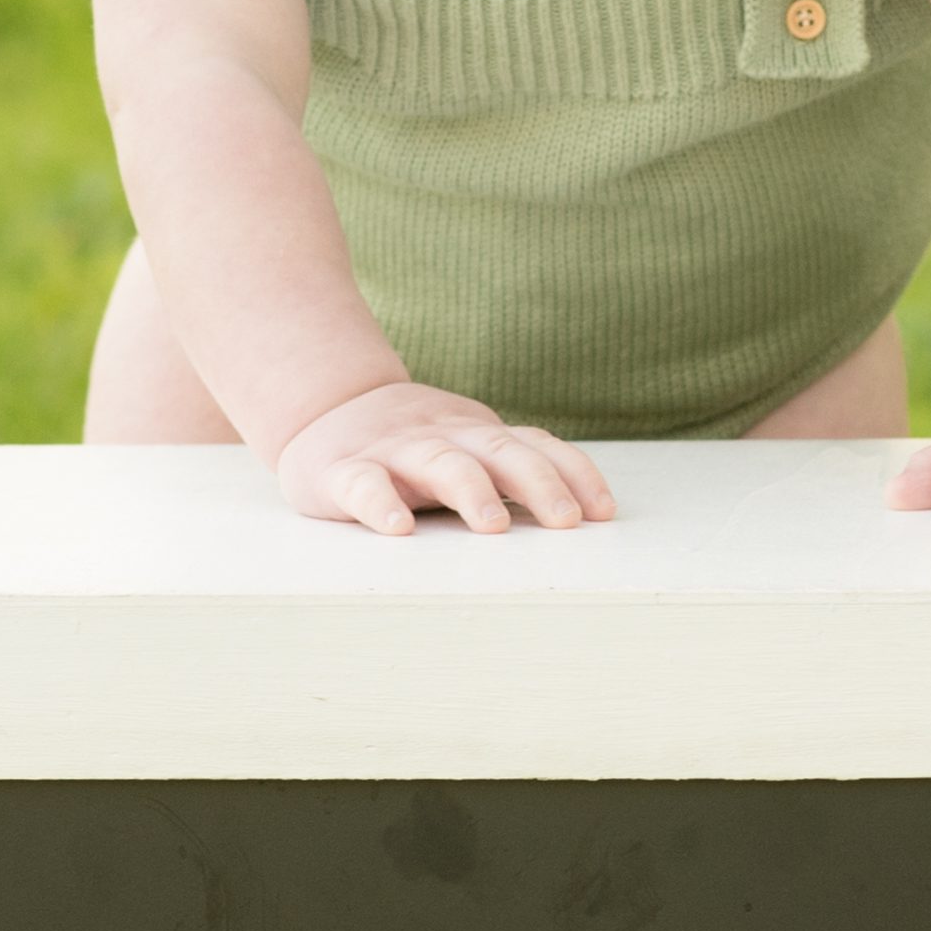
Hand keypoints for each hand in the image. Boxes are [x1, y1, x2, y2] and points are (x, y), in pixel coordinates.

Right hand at [276, 382, 617, 536]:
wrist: (326, 404)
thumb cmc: (415, 443)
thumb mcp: (469, 445)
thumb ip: (514, 469)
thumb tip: (586, 512)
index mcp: (479, 436)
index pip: (536, 447)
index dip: (574, 475)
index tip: (604, 512)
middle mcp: (444, 438)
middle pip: (499, 453)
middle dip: (539, 484)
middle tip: (566, 521)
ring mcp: (395, 451)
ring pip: (440, 463)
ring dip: (471, 491)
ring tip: (493, 526)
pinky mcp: (342, 470)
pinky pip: (364, 483)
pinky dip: (380, 503)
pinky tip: (397, 527)